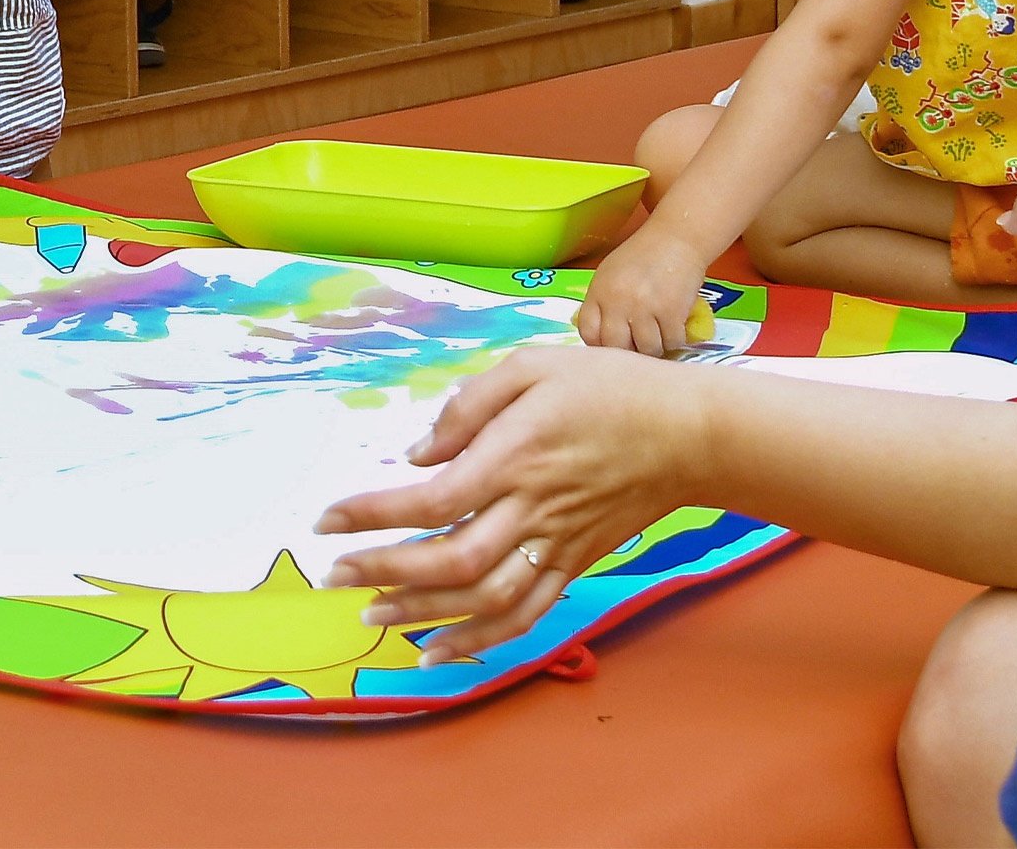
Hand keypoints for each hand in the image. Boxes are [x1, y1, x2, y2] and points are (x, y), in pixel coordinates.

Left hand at [315, 345, 710, 662]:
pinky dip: (482, 640)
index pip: (431, 499)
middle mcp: (532, 509)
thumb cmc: (607, 388)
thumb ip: (469, 406)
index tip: (328, 520)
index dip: (374, 515)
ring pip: (484, 598)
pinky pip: (525, 614)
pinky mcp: (575, 563)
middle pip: (450, 560)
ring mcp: (556, 544)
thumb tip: (417, 454)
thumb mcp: (531, 367)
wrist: (688, 434)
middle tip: (331, 576)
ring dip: (423, 615)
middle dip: (384, 572)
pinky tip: (442, 650)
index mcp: (514, 456)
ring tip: (372, 618)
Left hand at [574, 223, 710, 355]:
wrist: (676, 238)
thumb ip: (603, 302)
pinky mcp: (671, 312)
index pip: (588, 332)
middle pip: (616, 346)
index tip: (610, 347)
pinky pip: (672, 342)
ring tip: (659, 334)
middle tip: (638, 345)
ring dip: (655, 347)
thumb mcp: (611, 273)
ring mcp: (644, 307)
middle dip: (628, 351)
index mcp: (599, 291)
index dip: (599, 345)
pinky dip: (675, 339)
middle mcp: (618, 301)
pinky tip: (674, 326)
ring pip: (647, 349)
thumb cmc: (644, 254)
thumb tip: (601, 335)